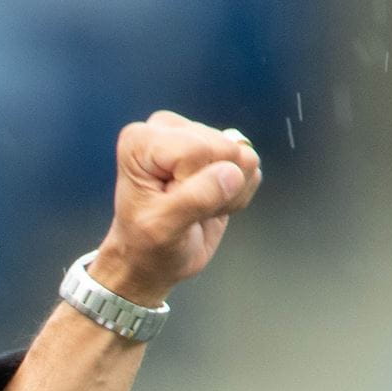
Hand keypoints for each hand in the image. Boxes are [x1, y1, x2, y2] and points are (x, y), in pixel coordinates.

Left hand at [89, 110, 261, 305]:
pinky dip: (236, 194)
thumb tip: (233, 172)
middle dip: (214, 188)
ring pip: (243, 157)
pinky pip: (250, 167)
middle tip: (186, 211)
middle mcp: (167, 129)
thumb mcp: (163, 231)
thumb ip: (195, 199)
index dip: (193, 185)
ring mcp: (196, 136)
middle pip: (224, 149)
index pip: (196, 150)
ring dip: (227, 193)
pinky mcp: (219, 150)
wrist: (152, 261)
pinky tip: (211, 204)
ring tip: (196, 209)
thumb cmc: (147, 247)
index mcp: (141, 140)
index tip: (170, 205)